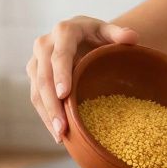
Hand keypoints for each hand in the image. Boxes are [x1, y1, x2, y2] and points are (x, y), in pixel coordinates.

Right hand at [27, 16, 138, 142]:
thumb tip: (132, 37)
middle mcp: (44, 44)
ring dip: (47, 114)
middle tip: (63, 128)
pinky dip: (46, 116)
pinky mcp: (34, 75)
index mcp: (64, 32)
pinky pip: (36, 97)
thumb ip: (119, 34)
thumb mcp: (107, 32)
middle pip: (44, 77)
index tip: (65, 95)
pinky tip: (58, 134)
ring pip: (36, 90)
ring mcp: (36, 61)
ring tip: (61, 136)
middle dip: (52, 104)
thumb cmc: (96, 35)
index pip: (60, 55)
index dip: (61, 75)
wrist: (79, 34)